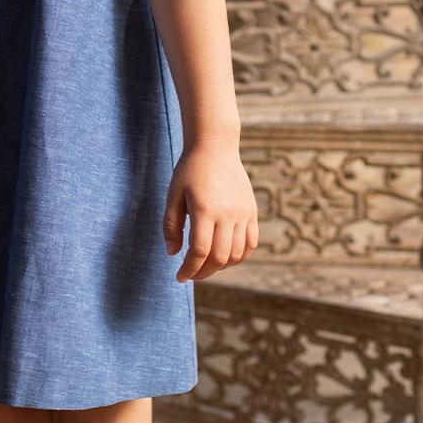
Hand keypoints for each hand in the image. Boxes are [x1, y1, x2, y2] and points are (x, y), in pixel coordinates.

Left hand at [164, 139, 258, 281]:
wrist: (216, 146)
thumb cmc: (190, 170)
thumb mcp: (174, 195)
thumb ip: (171, 225)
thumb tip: (172, 253)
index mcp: (204, 210)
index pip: (200, 252)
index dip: (189, 269)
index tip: (180, 276)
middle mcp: (227, 214)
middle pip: (219, 257)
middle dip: (204, 272)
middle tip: (191, 274)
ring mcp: (243, 213)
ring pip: (237, 254)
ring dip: (221, 266)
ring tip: (207, 266)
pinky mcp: (252, 211)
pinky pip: (251, 243)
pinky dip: (239, 256)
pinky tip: (225, 257)